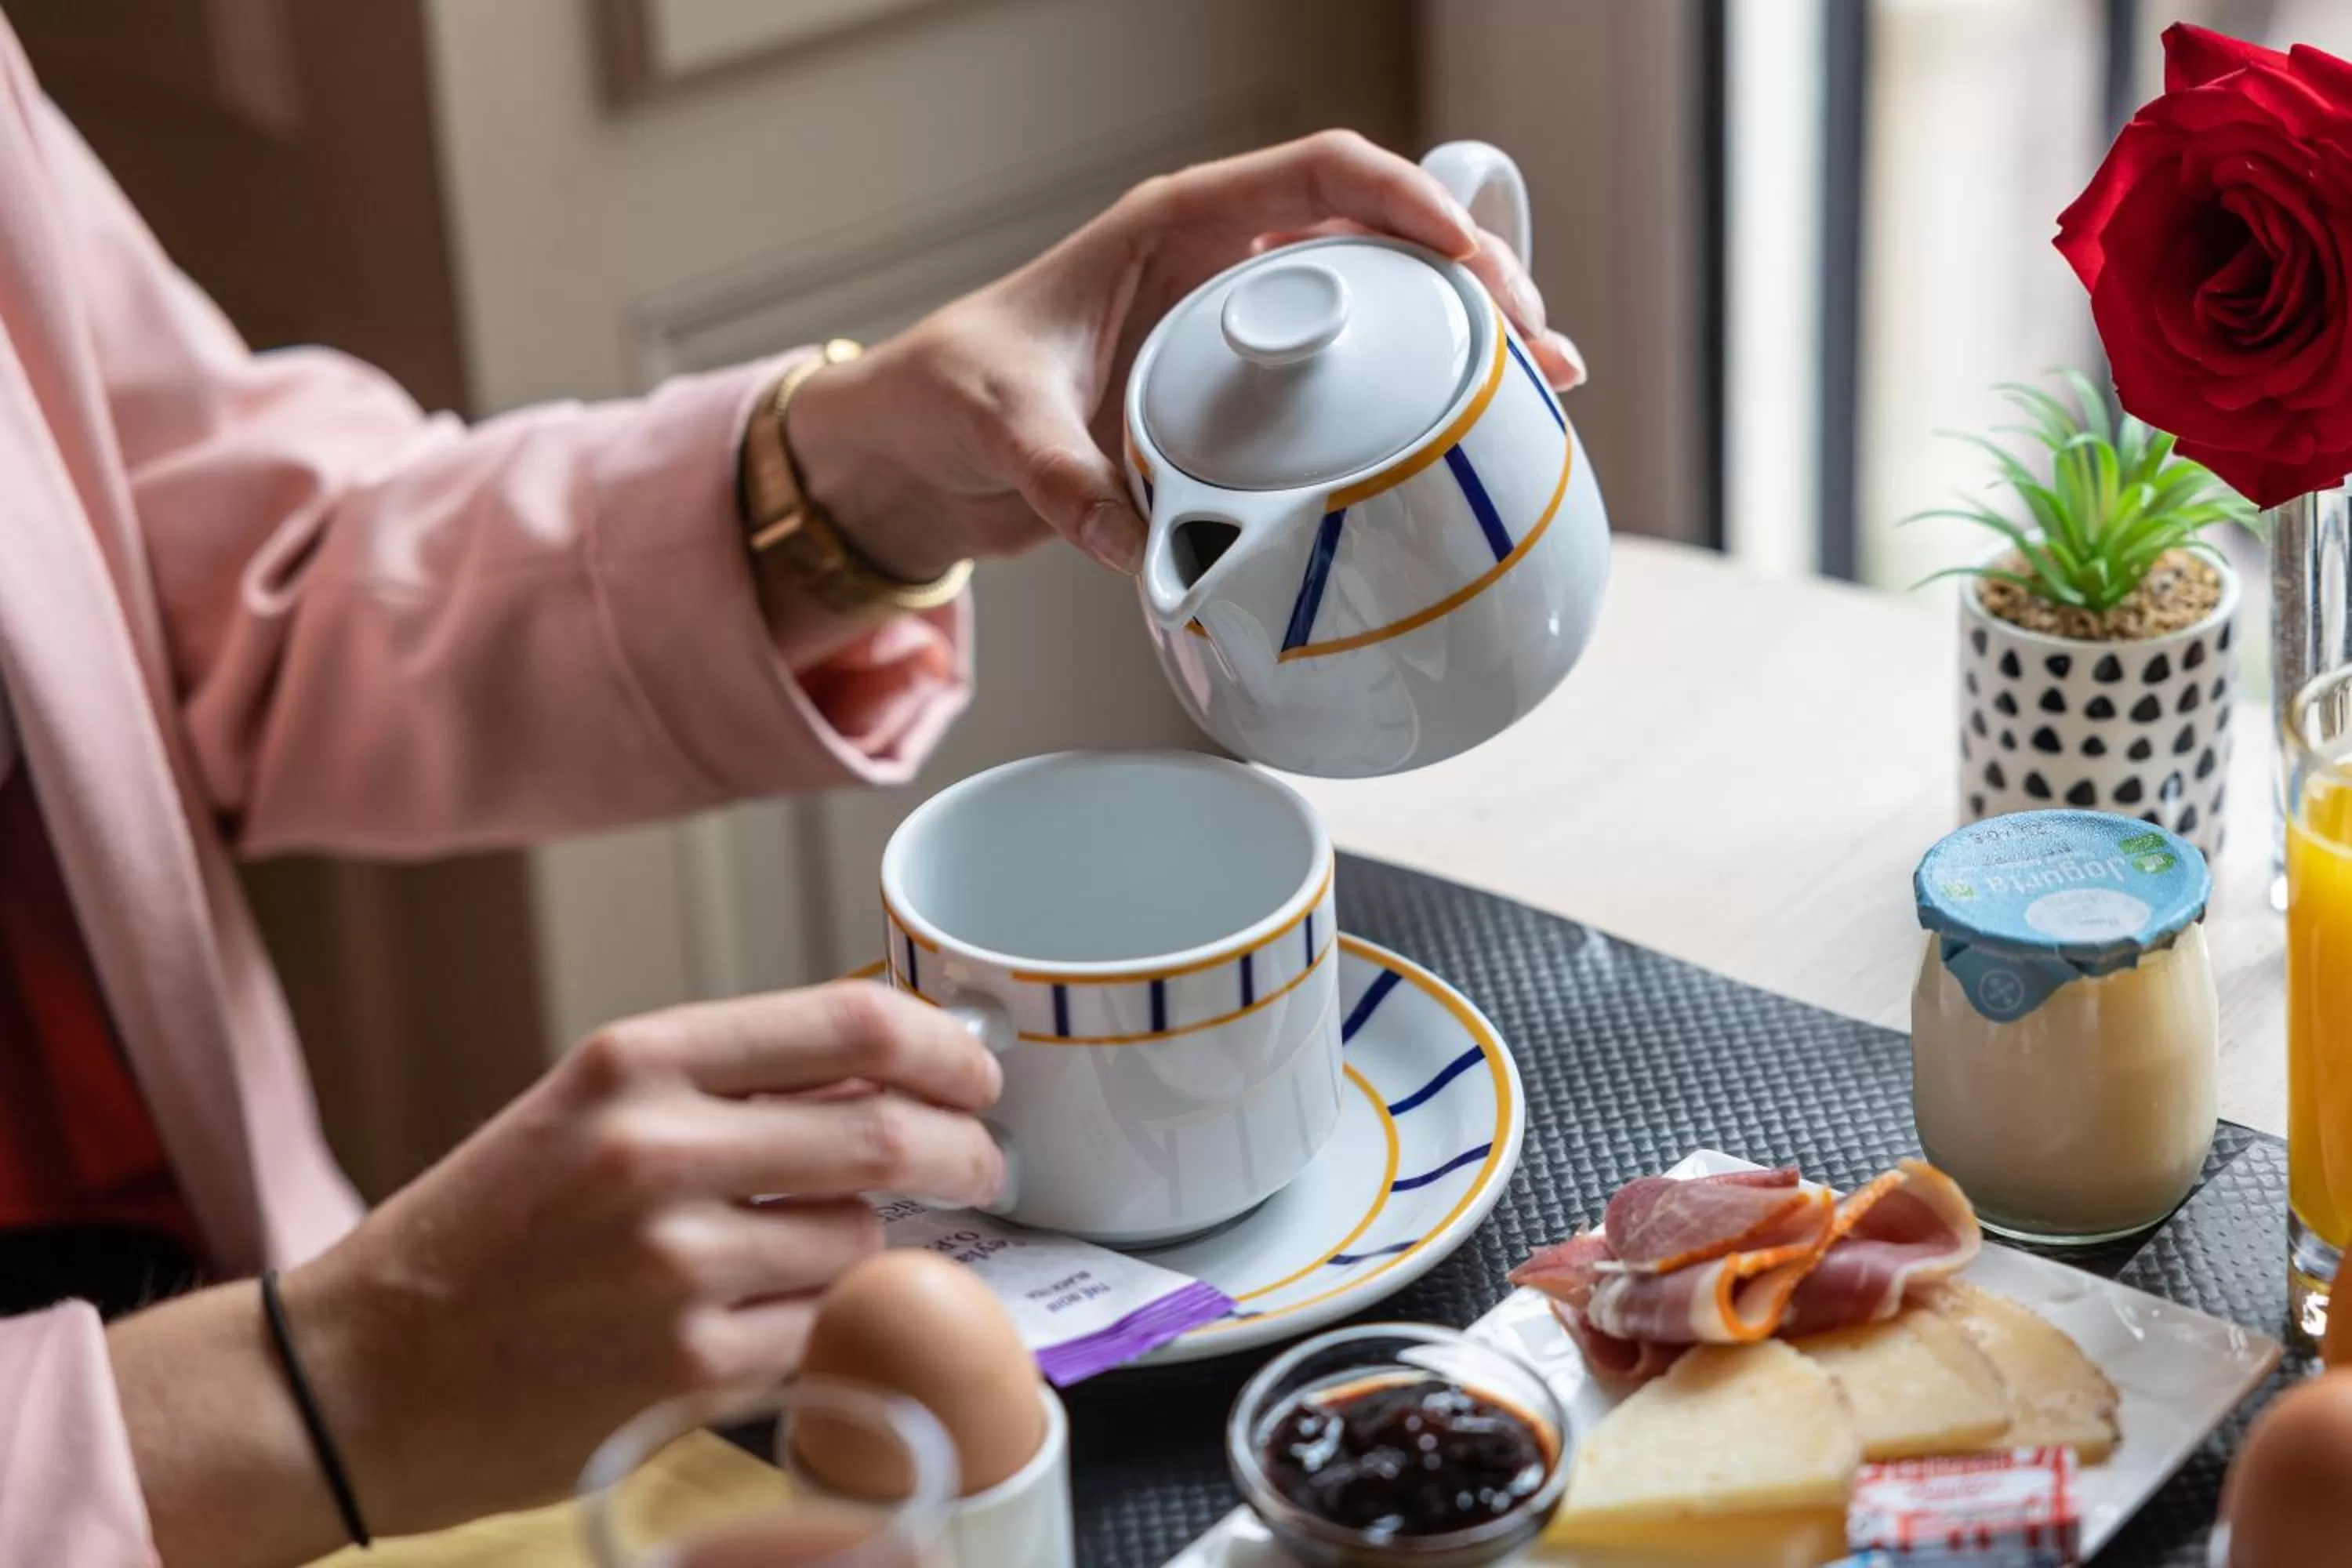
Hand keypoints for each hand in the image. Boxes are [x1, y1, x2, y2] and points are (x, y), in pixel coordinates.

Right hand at [108, 981, 1003, 1564]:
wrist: (356, 1378)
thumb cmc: (482, 1238)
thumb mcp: (589, 1111)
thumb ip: (731, 1084)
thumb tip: (889, 1075)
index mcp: (636, 1061)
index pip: (852, 1027)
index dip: (943, 1048)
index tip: (977, 1074)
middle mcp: (660, 1151)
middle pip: (889, 1135)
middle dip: (965, 1153)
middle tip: (983, 1166)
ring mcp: (678, 1267)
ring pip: (862, 1242)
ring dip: (865, 1249)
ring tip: (800, 1259)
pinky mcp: (689, 1370)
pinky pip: (822, 1334)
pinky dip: (823, 1329)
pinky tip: (767, 1324)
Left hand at [787, 130, 1585, 577]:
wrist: (910, 448)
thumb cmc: (943, 391)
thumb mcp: (999, 423)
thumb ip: (1067, 481)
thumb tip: (1153, 556)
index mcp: (1173, 229)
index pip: (1319, 175)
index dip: (1407, 202)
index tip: (1469, 257)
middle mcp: (1220, 270)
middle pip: (1380, 243)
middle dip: (1472, 282)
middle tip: (1535, 345)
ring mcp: (1237, 337)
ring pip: (1379, 313)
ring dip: (1458, 346)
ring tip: (1539, 390)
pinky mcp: (1238, 403)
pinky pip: (1343, 388)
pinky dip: (1406, 407)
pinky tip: (1459, 444)